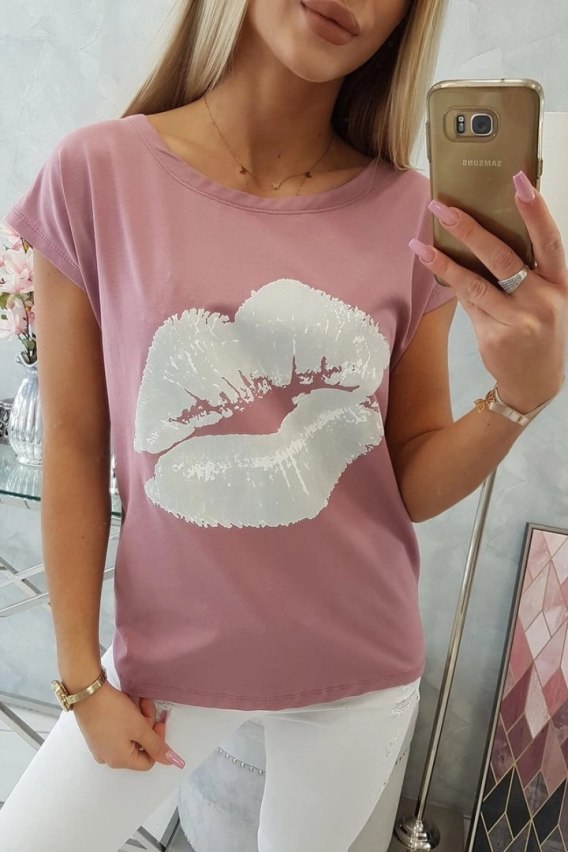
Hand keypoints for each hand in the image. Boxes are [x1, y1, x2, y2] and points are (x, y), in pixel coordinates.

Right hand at [73, 683, 184, 770]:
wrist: (86, 692)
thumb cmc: (113, 711)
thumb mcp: (139, 727)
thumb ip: (156, 745)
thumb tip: (172, 761)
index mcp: (120, 761)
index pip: (149, 759)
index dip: (157, 740)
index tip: (159, 721)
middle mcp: (109, 758)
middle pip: (139, 745)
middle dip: (146, 723)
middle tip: (145, 704)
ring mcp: (101, 746)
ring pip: (130, 735)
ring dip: (137, 716)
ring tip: (135, 700)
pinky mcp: (96, 733)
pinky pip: (117, 730)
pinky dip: (126, 717)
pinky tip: (125, 702)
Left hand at [409, 171, 567, 412]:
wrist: (534, 383)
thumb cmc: (539, 330)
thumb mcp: (546, 299)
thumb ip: (526, 271)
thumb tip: (483, 233)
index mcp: (560, 284)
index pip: (550, 241)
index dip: (536, 211)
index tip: (519, 181)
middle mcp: (543, 301)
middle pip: (502, 258)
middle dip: (470, 230)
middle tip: (442, 208)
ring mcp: (518, 321)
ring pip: (475, 283)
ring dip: (444, 261)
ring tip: (420, 244)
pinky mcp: (494, 337)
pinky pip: (467, 303)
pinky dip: (451, 283)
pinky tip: (432, 265)